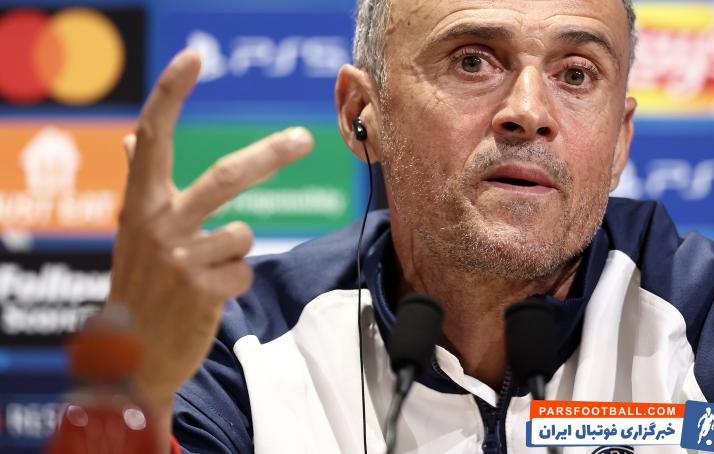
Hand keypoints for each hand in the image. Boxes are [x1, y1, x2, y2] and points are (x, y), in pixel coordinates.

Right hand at [106, 50, 312, 424]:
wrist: (132, 357)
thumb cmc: (138, 285)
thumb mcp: (131, 232)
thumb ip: (139, 185)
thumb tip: (132, 141)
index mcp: (139, 204)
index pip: (152, 137)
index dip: (171, 94)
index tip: (194, 58)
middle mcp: (157, 225)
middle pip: (226, 176)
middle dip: (270, 154)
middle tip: (304, 137)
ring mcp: (180, 259)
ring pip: (244, 233)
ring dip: (235, 252)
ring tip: (204, 273)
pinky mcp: (204, 290)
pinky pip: (245, 269)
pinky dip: (235, 281)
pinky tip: (208, 296)